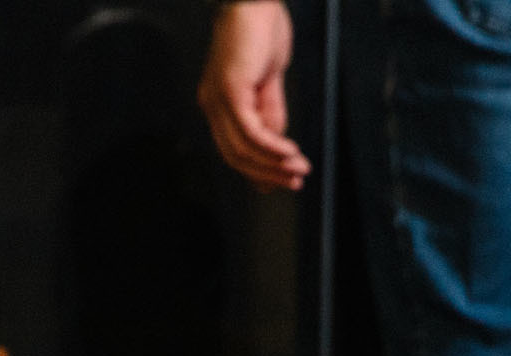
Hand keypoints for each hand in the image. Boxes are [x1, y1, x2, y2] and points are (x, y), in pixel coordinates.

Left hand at [197, 1, 309, 192]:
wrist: (257, 0)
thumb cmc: (262, 32)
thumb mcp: (269, 82)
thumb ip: (270, 114)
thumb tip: (277, 149)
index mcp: (218, 104)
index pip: (233, 150)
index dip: (258, 171)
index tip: (282, 182)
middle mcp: (211, 105)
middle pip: (235, 156)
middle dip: (267, 174)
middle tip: (294, 183)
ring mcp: (217, 99)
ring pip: (242, 149)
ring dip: (273, 165)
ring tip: (299, 170)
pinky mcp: (230, 90)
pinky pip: (250, 131)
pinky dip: (271, 147)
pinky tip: (290, 154)